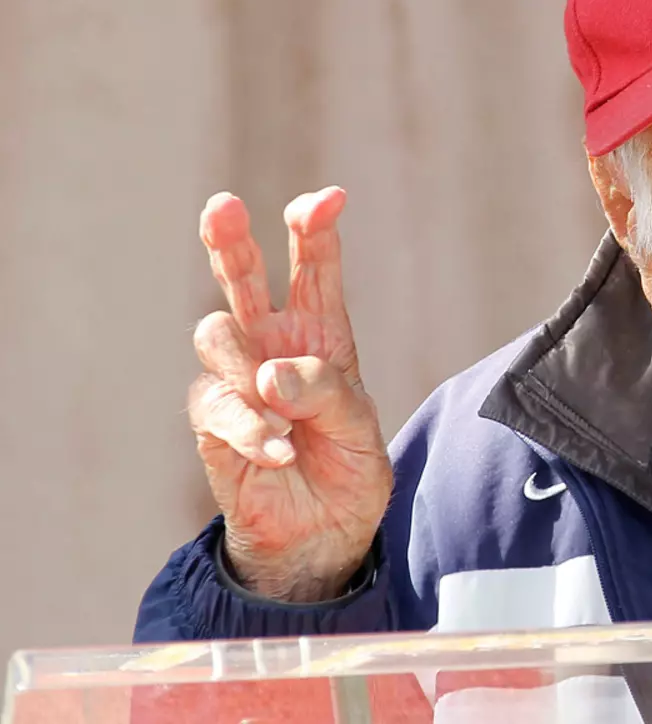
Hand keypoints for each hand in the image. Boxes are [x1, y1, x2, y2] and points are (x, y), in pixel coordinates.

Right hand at [188, 187, 392, 601]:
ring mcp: (236, 380)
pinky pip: (219, 408)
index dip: (314, 227)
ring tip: (283, 405)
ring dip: (250, 365)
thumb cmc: (348, 468)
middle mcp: (271, 344)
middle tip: (224, 206)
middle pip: (239, 274)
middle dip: (230, 237)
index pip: (313, 266)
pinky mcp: (213, 422)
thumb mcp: (360, 428)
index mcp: (318, 332)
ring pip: (216, 333)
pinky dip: (252, 429)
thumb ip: (328, 392)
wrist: (325, 532)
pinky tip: (279, 451)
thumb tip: (272, 375)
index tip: (327, 198)